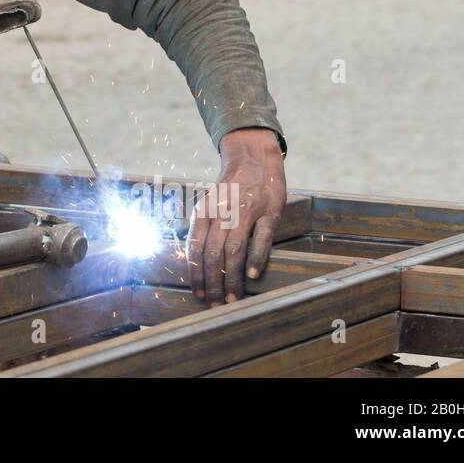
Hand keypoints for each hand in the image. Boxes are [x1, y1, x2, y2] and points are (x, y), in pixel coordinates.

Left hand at [186, 128, 286, 305]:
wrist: (253, 158)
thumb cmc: (230, 189)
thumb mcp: (209, 204)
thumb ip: (203, 229)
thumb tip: (195, 263)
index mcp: (204, 212)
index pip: (194, 248)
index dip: (195, 274)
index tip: (198, 294)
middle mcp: (222, 213)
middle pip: (212, 254)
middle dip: (212, 283)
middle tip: (215, 304)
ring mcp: (246, 212)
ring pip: (233, 251)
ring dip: (231, 278)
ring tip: (232, 298)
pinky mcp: (268, 212)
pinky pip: (260, 239)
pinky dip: (255, 259)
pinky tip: (252, 275)